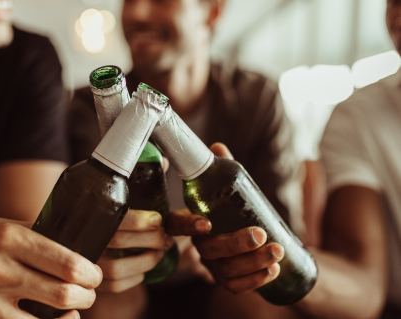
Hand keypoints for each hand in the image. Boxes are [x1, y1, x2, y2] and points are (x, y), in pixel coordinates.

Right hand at [0, 216, 101, 318]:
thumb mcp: (4, 225)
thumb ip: (38, 234)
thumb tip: (79, 242)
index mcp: (9, 239)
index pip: (67, 263)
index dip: (91, 274)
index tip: (95, 275)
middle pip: (64, 295)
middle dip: (87, 296)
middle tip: (88, 292)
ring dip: (69, 317)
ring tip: (72, 309)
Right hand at [96, 209, 173, 292]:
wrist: (88, 246)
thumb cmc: (118, 225)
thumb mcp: (125, 212)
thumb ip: (140, 213)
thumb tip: (172, 214)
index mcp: (93, 216)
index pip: (114, 217)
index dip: (138, 220)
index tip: (158, 220)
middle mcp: (86, 239)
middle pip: (119, 240)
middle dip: (151, 239)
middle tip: (166, 238)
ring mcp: (88, 263)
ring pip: (116, 268)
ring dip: (146, 260)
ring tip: (159, 253)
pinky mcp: (93, 282)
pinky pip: (116, 285)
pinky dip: (136, 277)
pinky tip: (143, 269)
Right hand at [165, 142, 284, 293]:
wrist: (244, 238)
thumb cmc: (230, 208)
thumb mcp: (225, 188)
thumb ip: (221, 169)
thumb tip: (217, 147)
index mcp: (191, 222)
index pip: (177, 226)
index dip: (189, 225)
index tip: (206, 222)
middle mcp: (199, 245)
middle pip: (209, 250)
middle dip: (236, 244)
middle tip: (260, 233)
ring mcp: (212, 265)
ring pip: (226, 270)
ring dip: (253, 262)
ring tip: (277, 250)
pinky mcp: (227, 279)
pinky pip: (236, 286)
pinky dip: (255, 281)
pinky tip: (273, 270)